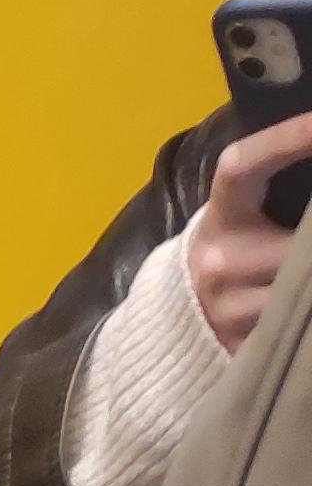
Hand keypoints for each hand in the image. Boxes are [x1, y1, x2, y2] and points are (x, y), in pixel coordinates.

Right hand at [185, 111, 311, 354]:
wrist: (185, 314)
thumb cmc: (233, 246)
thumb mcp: (239, 211)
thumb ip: (271, 185)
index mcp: (221, 214)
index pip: (242, 166)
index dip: (284, 140)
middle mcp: (218, 260)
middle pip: (296, 246)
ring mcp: (228, 307)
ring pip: (300, 291)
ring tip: (309, 266)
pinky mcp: (241, 345)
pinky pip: (295, 327)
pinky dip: (306, 315)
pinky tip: (304, 304)